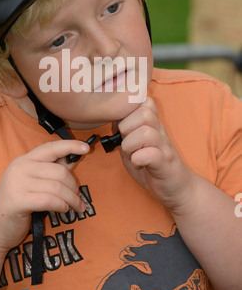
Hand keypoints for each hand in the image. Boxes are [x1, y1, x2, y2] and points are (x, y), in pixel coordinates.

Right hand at [0, 140, 88, 255]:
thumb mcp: (32, 183)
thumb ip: (50, 171)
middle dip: (74, 186)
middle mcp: (20, 168)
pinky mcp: (17, 201)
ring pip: (57, 187)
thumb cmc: (18, 205)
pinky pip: (49, 200)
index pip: (50, 147)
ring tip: (76, 207)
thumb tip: (73, 159)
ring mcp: (17, 184)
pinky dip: (61, 205)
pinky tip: (63, 210)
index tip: (87, 148)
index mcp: (24, 160)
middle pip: (59, 171)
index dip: (70, 145)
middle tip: (77, 198)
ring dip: (72, 199)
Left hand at [117, 97, 192, 212]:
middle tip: (125, 142)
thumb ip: (123, 132)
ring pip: (146, 132)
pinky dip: (138, 159)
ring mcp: (164, 146)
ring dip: (131, 145)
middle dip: (126, 128)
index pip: (141, 101)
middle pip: (143, 113)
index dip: (126, 112)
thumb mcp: (133, 146)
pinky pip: (151, 154)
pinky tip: (138, 163)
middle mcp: (160, 131)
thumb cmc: (151, 166)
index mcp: (152, 124)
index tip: (121, 127)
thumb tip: (111, 119)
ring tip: (131, 154)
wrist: (177, 188)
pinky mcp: (166, 163)